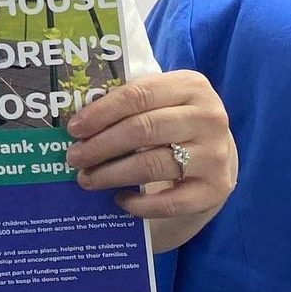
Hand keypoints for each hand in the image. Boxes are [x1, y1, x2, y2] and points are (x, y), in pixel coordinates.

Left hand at [64, 70, 237, 252]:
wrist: (215, 155)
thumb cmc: (172, 122)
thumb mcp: (159, 101)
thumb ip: (128, 102)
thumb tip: (79, 122)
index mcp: (191, 86)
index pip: (138, 95)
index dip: (101, 112)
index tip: (74, 129)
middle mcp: (209, 118)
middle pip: (143, 129)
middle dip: (101, 145)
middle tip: (74, 157)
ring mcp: (216, 155)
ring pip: (153, 165)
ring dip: (112, 174)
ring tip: (87, 179)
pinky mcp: (216, 189)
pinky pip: (171, 202)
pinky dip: (140, 205)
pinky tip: (120, 200)